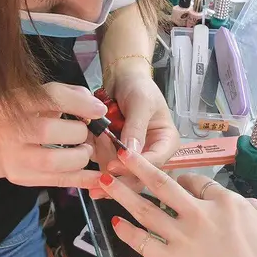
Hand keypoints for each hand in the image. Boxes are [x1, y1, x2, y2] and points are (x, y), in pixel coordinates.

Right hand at [0, 83, 103, 188]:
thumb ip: (64, 95)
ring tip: (84, 150)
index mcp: (16, 102)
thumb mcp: (34, 98)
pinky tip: (98, 176)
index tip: (99, 109)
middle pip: (49, 131)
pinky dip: (83, 178)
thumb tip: (92, 102)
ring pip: (53, 161)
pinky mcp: (23, 177)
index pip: (51, 97)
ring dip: (80, 156)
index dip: (79, 103)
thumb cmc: (20, 117)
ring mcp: (15, 157)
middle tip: (86, 133)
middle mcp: (11, 130)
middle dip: (78, 132)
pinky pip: (59, 180)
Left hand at [91, 66, 179, 198]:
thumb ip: (136, 127)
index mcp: (166, 143)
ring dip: (102, 158)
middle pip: (137, 177)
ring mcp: (132, 157)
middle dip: (115, 173)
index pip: (154, 163)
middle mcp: (151, 154)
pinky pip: (103, 163)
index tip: (114, 164)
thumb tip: (130, 153)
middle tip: (96, 172)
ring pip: (117, 174)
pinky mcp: (115, 155)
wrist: (120, 79)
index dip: (134, 167)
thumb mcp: (140, 102)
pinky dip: (94, 153)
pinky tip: (90, 139)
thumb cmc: (138, 86)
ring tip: (94, 137)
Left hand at [97, 150, 256, 256]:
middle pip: (163, 184)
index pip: (199, 183)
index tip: (178, 182)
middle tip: (124, 154)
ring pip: (144, 208)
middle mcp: (200, 215)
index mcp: (228, 205)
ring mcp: (180, 237)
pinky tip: (116, 224)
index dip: (186, 181)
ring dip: (122, 192)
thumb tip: (244, 203)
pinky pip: (141, 240)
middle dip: (140, 166)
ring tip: (105, 181)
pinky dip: (126, 231)